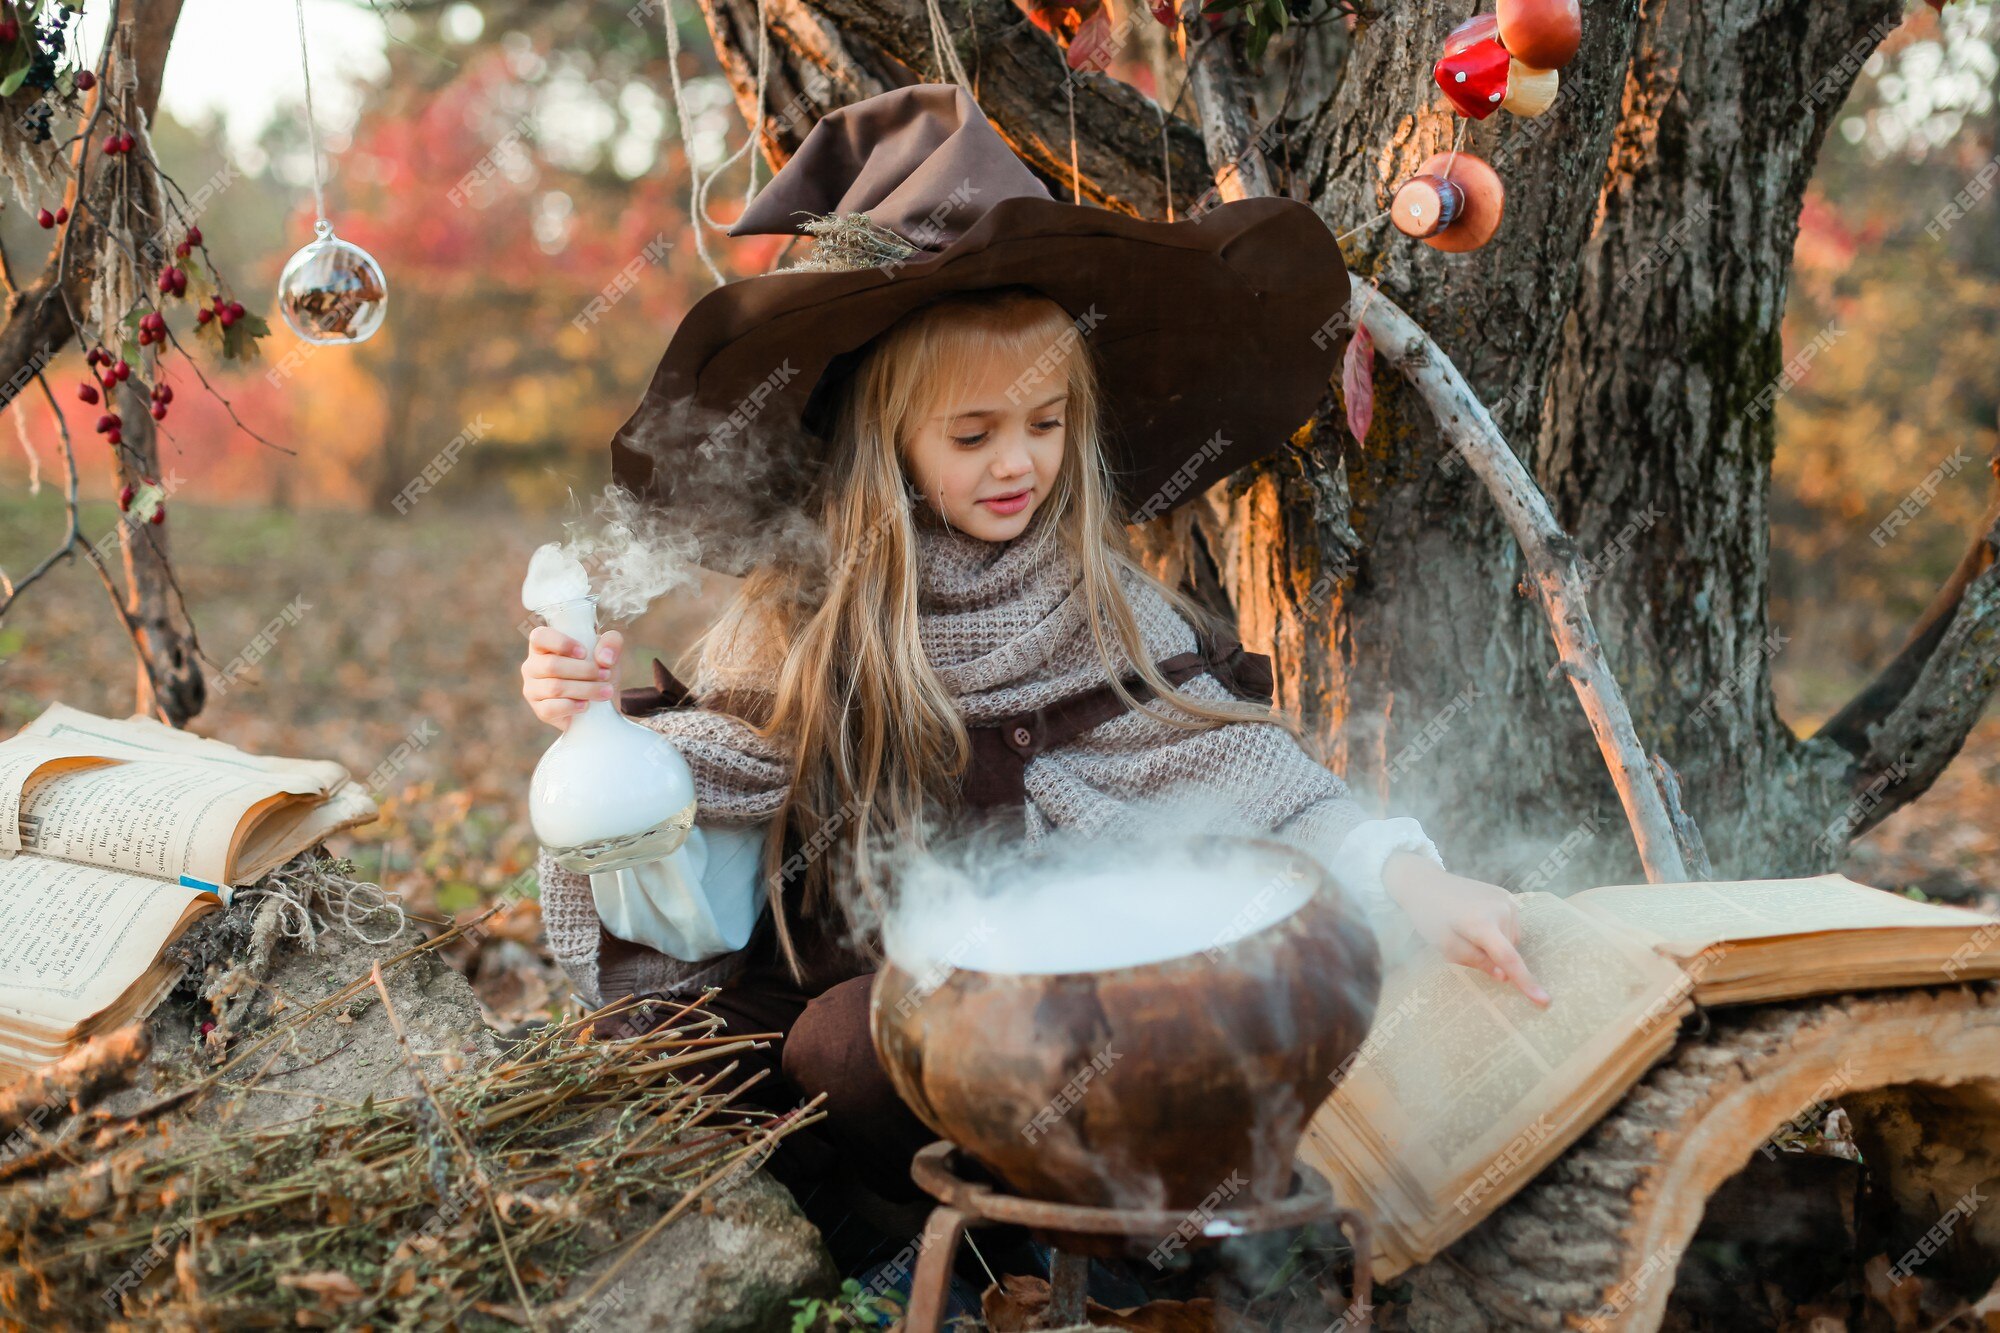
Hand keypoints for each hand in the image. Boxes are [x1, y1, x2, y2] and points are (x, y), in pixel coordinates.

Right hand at [522, 627, 623, 729]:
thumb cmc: (597, 672)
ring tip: (606, 691)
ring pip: (554, 688)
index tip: (584, 653)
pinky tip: (586, 704)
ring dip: (586, 689)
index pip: (539, 637)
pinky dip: (573, 706)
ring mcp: (533, 689)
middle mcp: (533, 666)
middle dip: (584, 670)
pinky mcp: (540, 711)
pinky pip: (551, 708)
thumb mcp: (608, 654)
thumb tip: (605, 657)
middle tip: (605, 674)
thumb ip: (611, 643)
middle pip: (552, 665)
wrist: (601, 704)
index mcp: (544, 646)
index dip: (561, 643)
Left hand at [1381, 853, 1549, 1005]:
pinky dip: (1497, 930)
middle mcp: (1500, 909)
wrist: (1427, 884)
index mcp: (1481, 923)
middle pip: (1507, 949)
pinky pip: (1509, 925)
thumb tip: (1505, 975)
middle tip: (1463, 941)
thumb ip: (1476, 962)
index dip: (1526, 981)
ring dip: (1494, 942)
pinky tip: (1476, 919)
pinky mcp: (1506, 894)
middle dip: (1490, 955)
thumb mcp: (1446, 947)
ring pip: (1510, 939)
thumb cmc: (1432, 918)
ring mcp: (1506, 899)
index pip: (1508, 958)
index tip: (1544, 1000)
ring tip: (1468, 927)